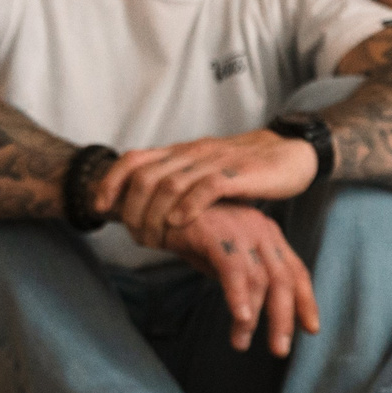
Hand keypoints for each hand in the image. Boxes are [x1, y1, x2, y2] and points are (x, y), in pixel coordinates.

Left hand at [97, 128, 318, 245]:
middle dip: (131, 210)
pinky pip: (206, 188)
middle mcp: (192, 154)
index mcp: (181, 153)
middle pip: (145, 177)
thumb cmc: (247, 170)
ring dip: (155, 216)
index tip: (100, 208)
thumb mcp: (205, 173)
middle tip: (134, 236)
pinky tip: (179, 224)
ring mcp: (214, 162)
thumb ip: (180, 185)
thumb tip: (149, 210)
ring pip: (169, 184)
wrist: (291, 154)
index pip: (133, 160)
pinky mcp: (238, 174)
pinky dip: (188, 207)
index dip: (111, 183)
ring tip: (154, 240)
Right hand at [162, 203, 318, 355]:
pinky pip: (234, 270)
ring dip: (253, 318)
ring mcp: (241, 230)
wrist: (153, 203)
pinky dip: (239, 297)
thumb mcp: (222, 256)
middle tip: (280, 350)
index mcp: (267, 235)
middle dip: (285, 319)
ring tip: (240, 343)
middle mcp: (261, 230)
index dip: (305, 302)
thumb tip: (251, 311)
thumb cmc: (188, 230)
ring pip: (261, 279)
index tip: (311, 329)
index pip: (295, 271)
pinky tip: (240, 318)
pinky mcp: (217, 233)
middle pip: (284, 280)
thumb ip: (241, 277)